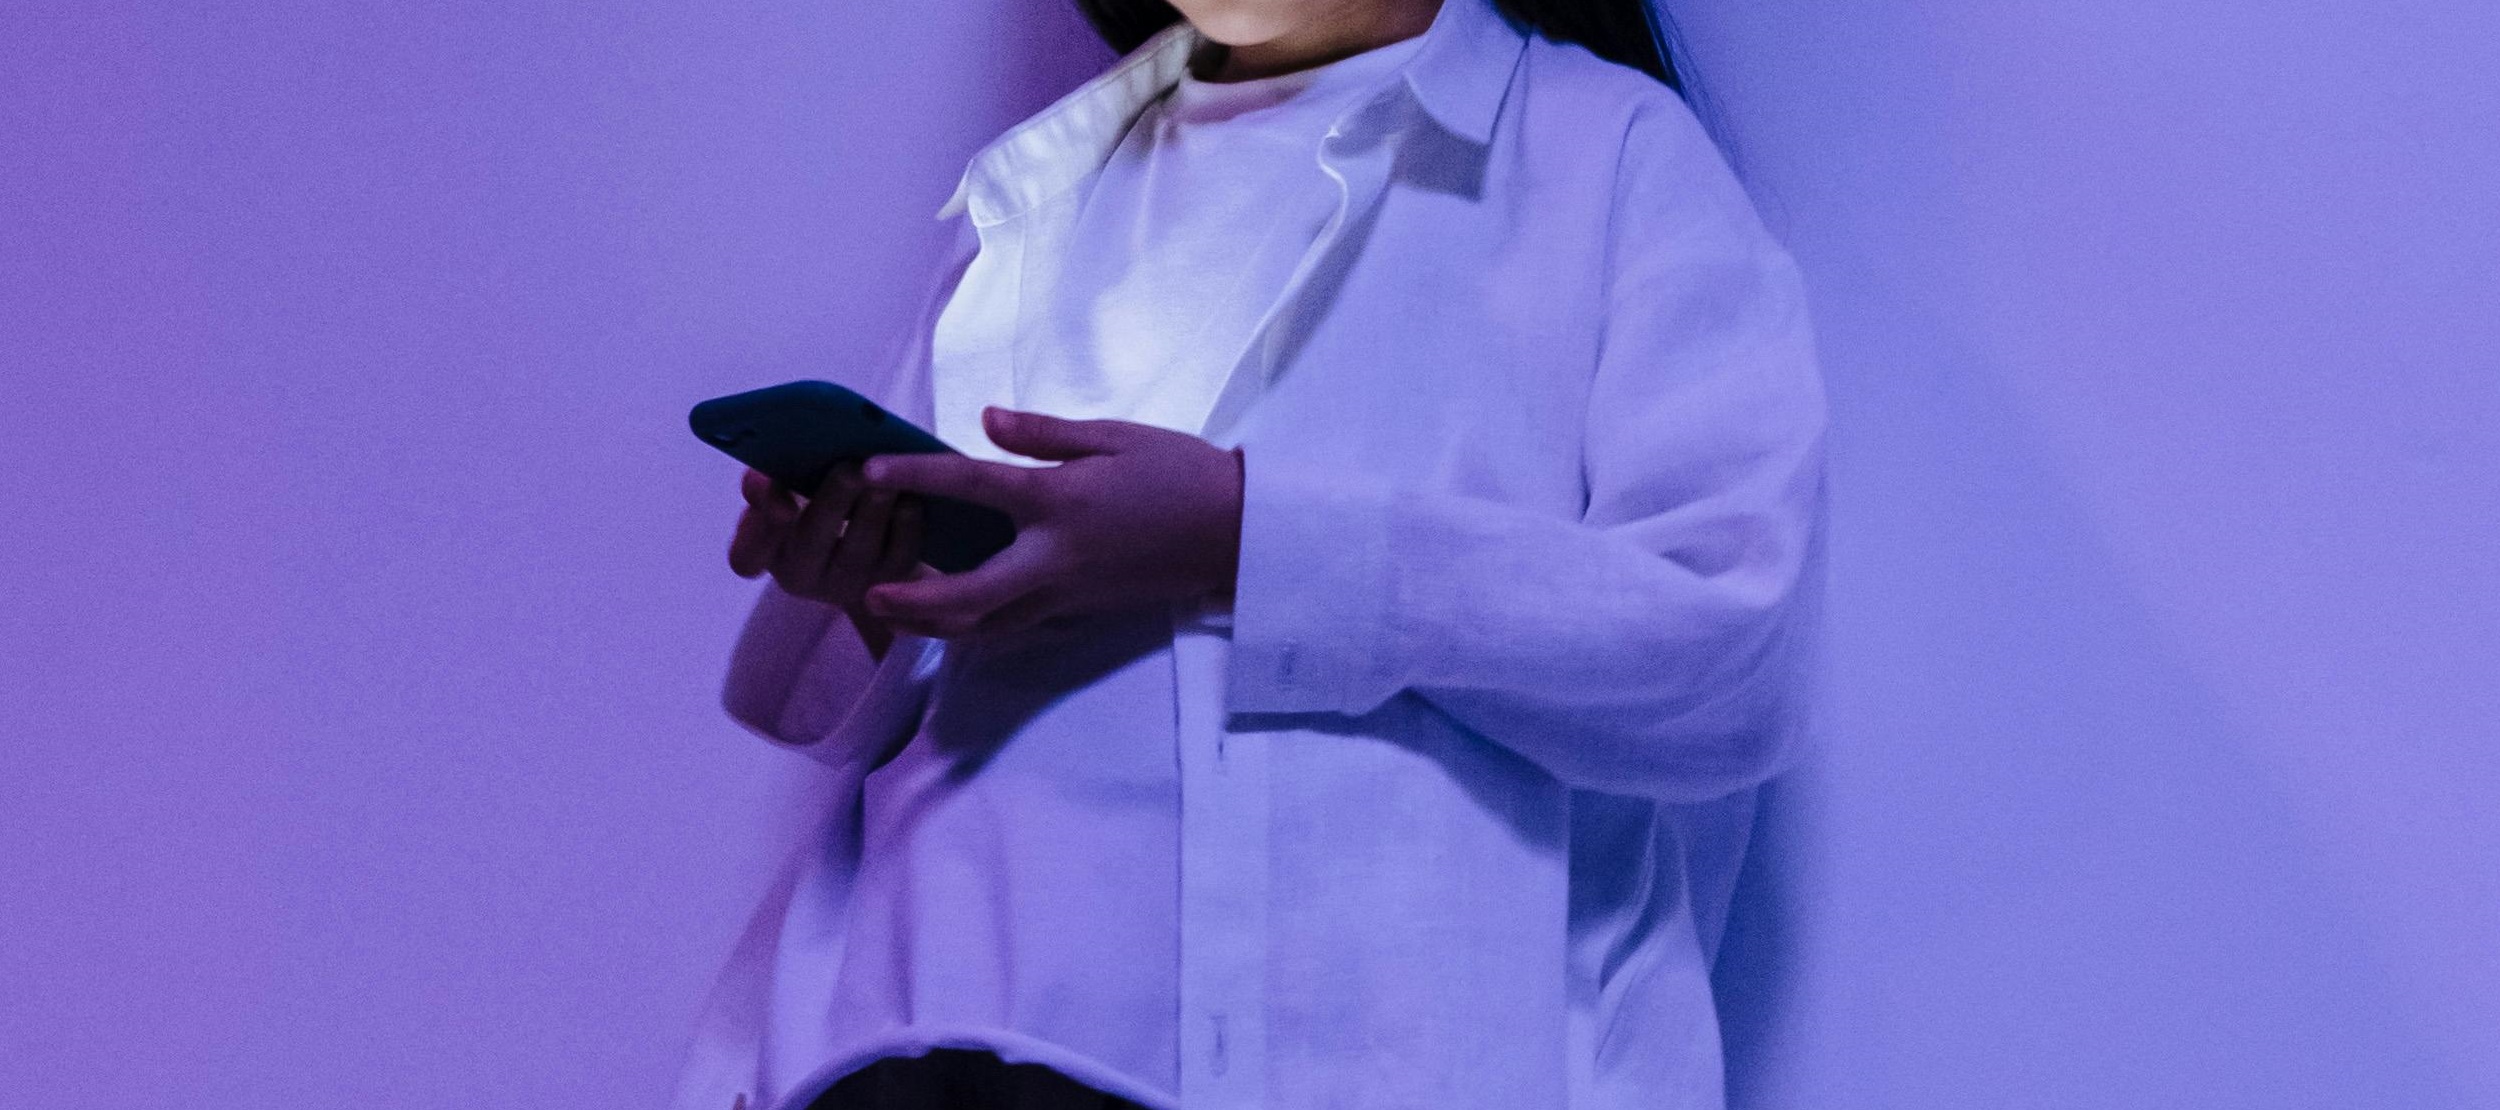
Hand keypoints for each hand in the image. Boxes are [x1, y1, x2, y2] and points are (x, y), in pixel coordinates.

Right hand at [728, 462, 929, 623]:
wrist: (870, 536)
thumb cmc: (817, 502)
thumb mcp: (786, 490)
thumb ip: (767, 483)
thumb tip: (763, 477)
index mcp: (767, 552)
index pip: (745, 557)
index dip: (758, 532)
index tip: (783, 505)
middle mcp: (804, 575)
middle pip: (810, 544)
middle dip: (831, 503)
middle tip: (851, 468)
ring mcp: (849, 584)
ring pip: (859, 550)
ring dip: (873, 509)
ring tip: (886, 476)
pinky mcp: (891, 581)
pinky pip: (899, 555)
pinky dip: (906, 523)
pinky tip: (910, 495)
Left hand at [854, 405, 1243, 638]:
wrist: (1238, 532)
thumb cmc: (1181, 473)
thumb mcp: (1115, 436)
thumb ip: (1044, 434)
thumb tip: (986, 421)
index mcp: (1058, 501)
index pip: (970, 486)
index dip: (914, 476)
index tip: (869, 470)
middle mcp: (1054, 557)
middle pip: (968, 596)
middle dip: (913, 602)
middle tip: (869, 595)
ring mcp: (1067, 593)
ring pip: (987, 625)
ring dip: (937, 625)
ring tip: (895, 616)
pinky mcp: (1081, 611)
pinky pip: (1015, 625)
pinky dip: (976, 625)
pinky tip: (954, 616)